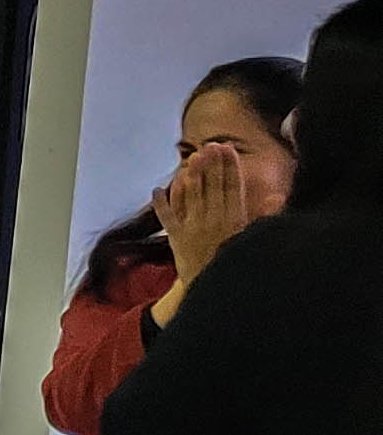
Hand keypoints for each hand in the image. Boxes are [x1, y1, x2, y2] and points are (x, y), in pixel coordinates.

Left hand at [157, 143, 258, 279]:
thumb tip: (277, 196)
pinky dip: (162, 203)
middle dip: (211, 165)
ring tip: (192, 157)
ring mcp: (192, 229)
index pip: (232, 188)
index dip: (229, 167)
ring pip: (191, 197)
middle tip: (210, 145)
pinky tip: (158, 188)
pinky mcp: (176, 238)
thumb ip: (265, 216)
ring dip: (191, 176)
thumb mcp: (254, 239)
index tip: (227, 149)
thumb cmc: (236, 261)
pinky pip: (168, 218)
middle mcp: (213, 222)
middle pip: (212, 188)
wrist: (213, 289)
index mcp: (234, 221)